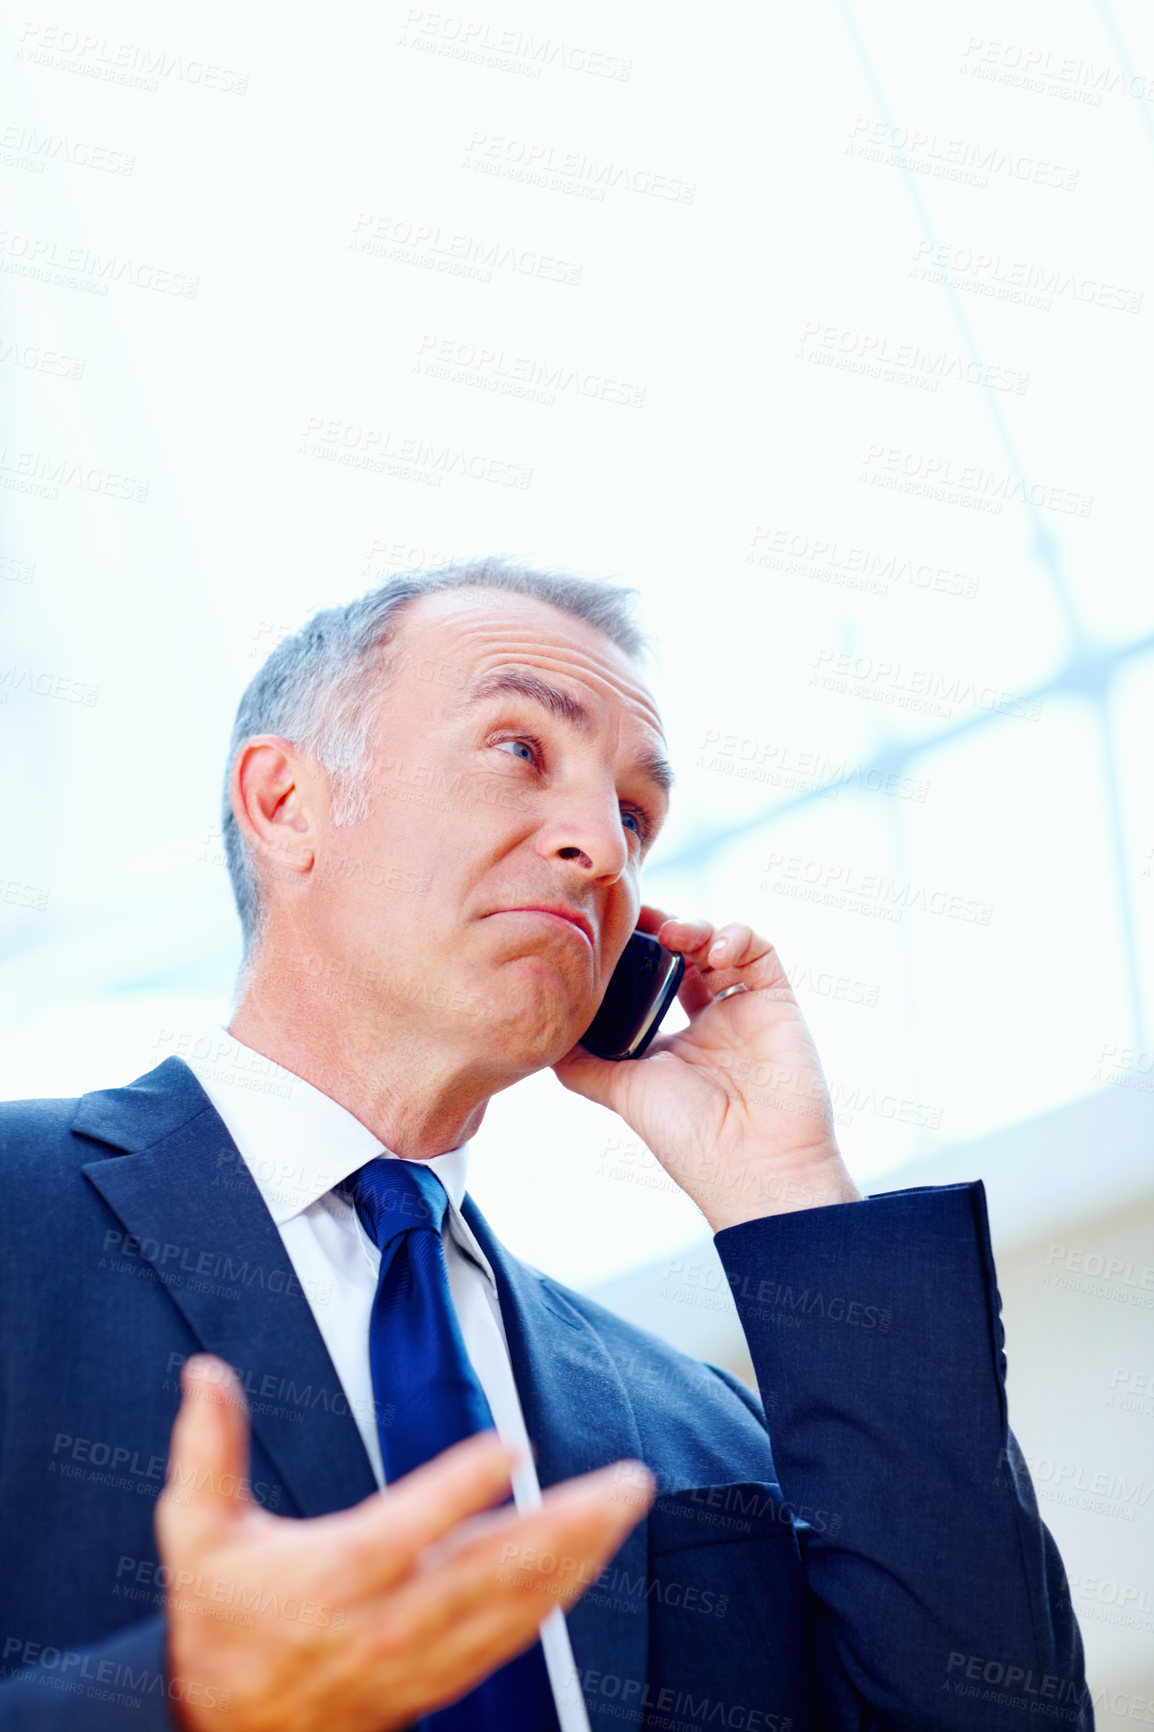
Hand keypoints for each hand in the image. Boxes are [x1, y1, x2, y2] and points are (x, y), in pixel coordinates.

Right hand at [159, 1356, 652, 1731]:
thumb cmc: (219, 1627)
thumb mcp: (197, 1536)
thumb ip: (207, 1450)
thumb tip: (207, 1375)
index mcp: (333, 1578)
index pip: (407, 1529)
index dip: (459, 1486)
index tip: (507, 1445)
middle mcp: (388, 1622)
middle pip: (491, 1573)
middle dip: (566, 1524)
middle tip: (623, 1482)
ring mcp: (420, 1658)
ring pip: (516, 1608)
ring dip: (578, 1558)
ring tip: (622, 1509)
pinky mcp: (437, 1681)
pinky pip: (510, 1639)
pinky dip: (554, 1599)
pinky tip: (586, 1564)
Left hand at [554, 906, 862, 1230]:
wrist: (751, 1164)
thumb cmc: (689, 1138)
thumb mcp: (622, 1094)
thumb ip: (583, 1066)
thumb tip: (544, 1039)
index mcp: (674, 1042)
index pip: (651, 980)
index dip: (632, 952)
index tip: (608, 931)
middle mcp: (710, 1022)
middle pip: (685, 953)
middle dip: (661, 928)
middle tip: (637, 917)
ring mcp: (744, 1010)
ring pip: (720, 943)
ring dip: (695, 927)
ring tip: (673, 935)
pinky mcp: (778, 1003)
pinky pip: (761, 952)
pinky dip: (737, 936)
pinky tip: (712, 951)